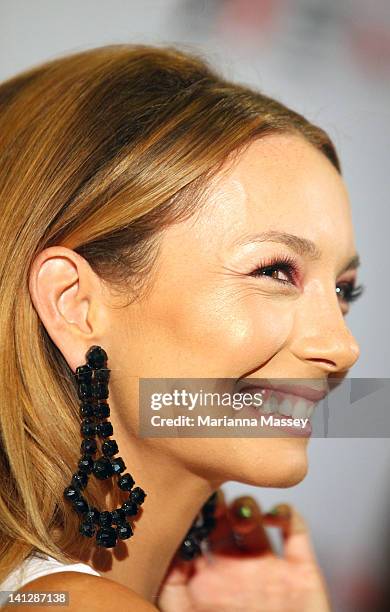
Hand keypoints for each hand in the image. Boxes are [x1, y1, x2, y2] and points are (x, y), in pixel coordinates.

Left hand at [157, 490, 331, 611]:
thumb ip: (172, 592)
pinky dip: (287, 513)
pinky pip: (296, 528)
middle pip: (220, 520)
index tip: (182, 497)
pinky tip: (273, 518)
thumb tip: (164, 554)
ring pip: (253, 515)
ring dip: (246, 505)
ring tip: (239, 516)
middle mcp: (234, 569)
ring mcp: (267, 566)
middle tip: (210, 492)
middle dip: (215, 503)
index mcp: (205, 583)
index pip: (192, 535)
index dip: (188, 516)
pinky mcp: (300, 569)